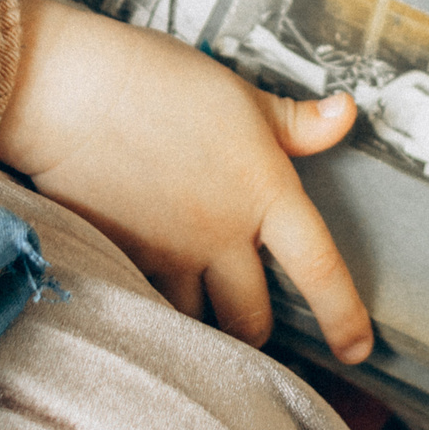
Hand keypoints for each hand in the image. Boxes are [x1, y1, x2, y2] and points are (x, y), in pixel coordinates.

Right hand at [0, 0, 373, 362]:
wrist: (71, 90)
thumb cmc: (156, 79)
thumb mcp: (239, 94)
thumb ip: (294, 121)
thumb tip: (346, 115)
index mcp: (265, 190)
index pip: (320, 269)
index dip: (344, 317)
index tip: (357, 350)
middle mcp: (223, 234)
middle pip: (253, 318)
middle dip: (253, 327)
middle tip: (248, 318)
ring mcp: (171, 254)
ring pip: (197, 321)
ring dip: (201, 321)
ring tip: (196, 307)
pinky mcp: (122, 260)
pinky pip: (147, 304)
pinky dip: (152, 307)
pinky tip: (146, 292)